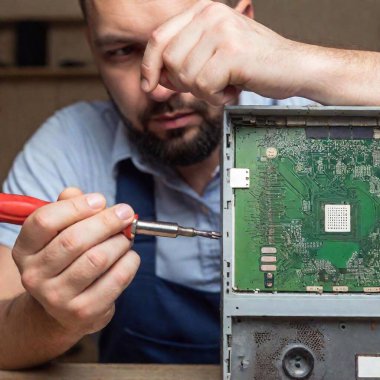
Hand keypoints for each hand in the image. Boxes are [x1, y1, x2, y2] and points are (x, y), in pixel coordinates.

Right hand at [12, 188, 139, 336]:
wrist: (63, 309)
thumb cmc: (66, 261)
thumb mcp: (59, 235)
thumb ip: (67, 210)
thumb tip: (81, 194)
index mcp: (25, 250)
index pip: (45, 221)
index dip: (76, 206)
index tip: (100, 200)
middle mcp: (35, 276)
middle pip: (74, 240)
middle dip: (107, 221)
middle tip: (126, 212)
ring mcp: (57, 297)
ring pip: (97, 259)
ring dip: (120, 242)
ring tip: (126, 237)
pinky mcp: (83, 311)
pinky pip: (116, 279)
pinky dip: (130, 262)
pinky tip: (129, 256)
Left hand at [141, 0, 301, 104]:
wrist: (293, 68)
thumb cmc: (254, 64)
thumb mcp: (213, 55)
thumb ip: (184, 60)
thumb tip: (153, 81)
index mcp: (203, 11)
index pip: (159, 38)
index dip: (149, 65)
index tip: (148, 86)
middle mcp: (211, 15)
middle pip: (170, 60)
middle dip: (183, 83)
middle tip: (208, 85)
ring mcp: (222, 32)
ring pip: (185, 75)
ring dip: (203, 91)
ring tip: (225, 85)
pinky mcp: (232, 53)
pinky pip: (203, 86)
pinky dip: (216, 97)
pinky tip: (232, 90)